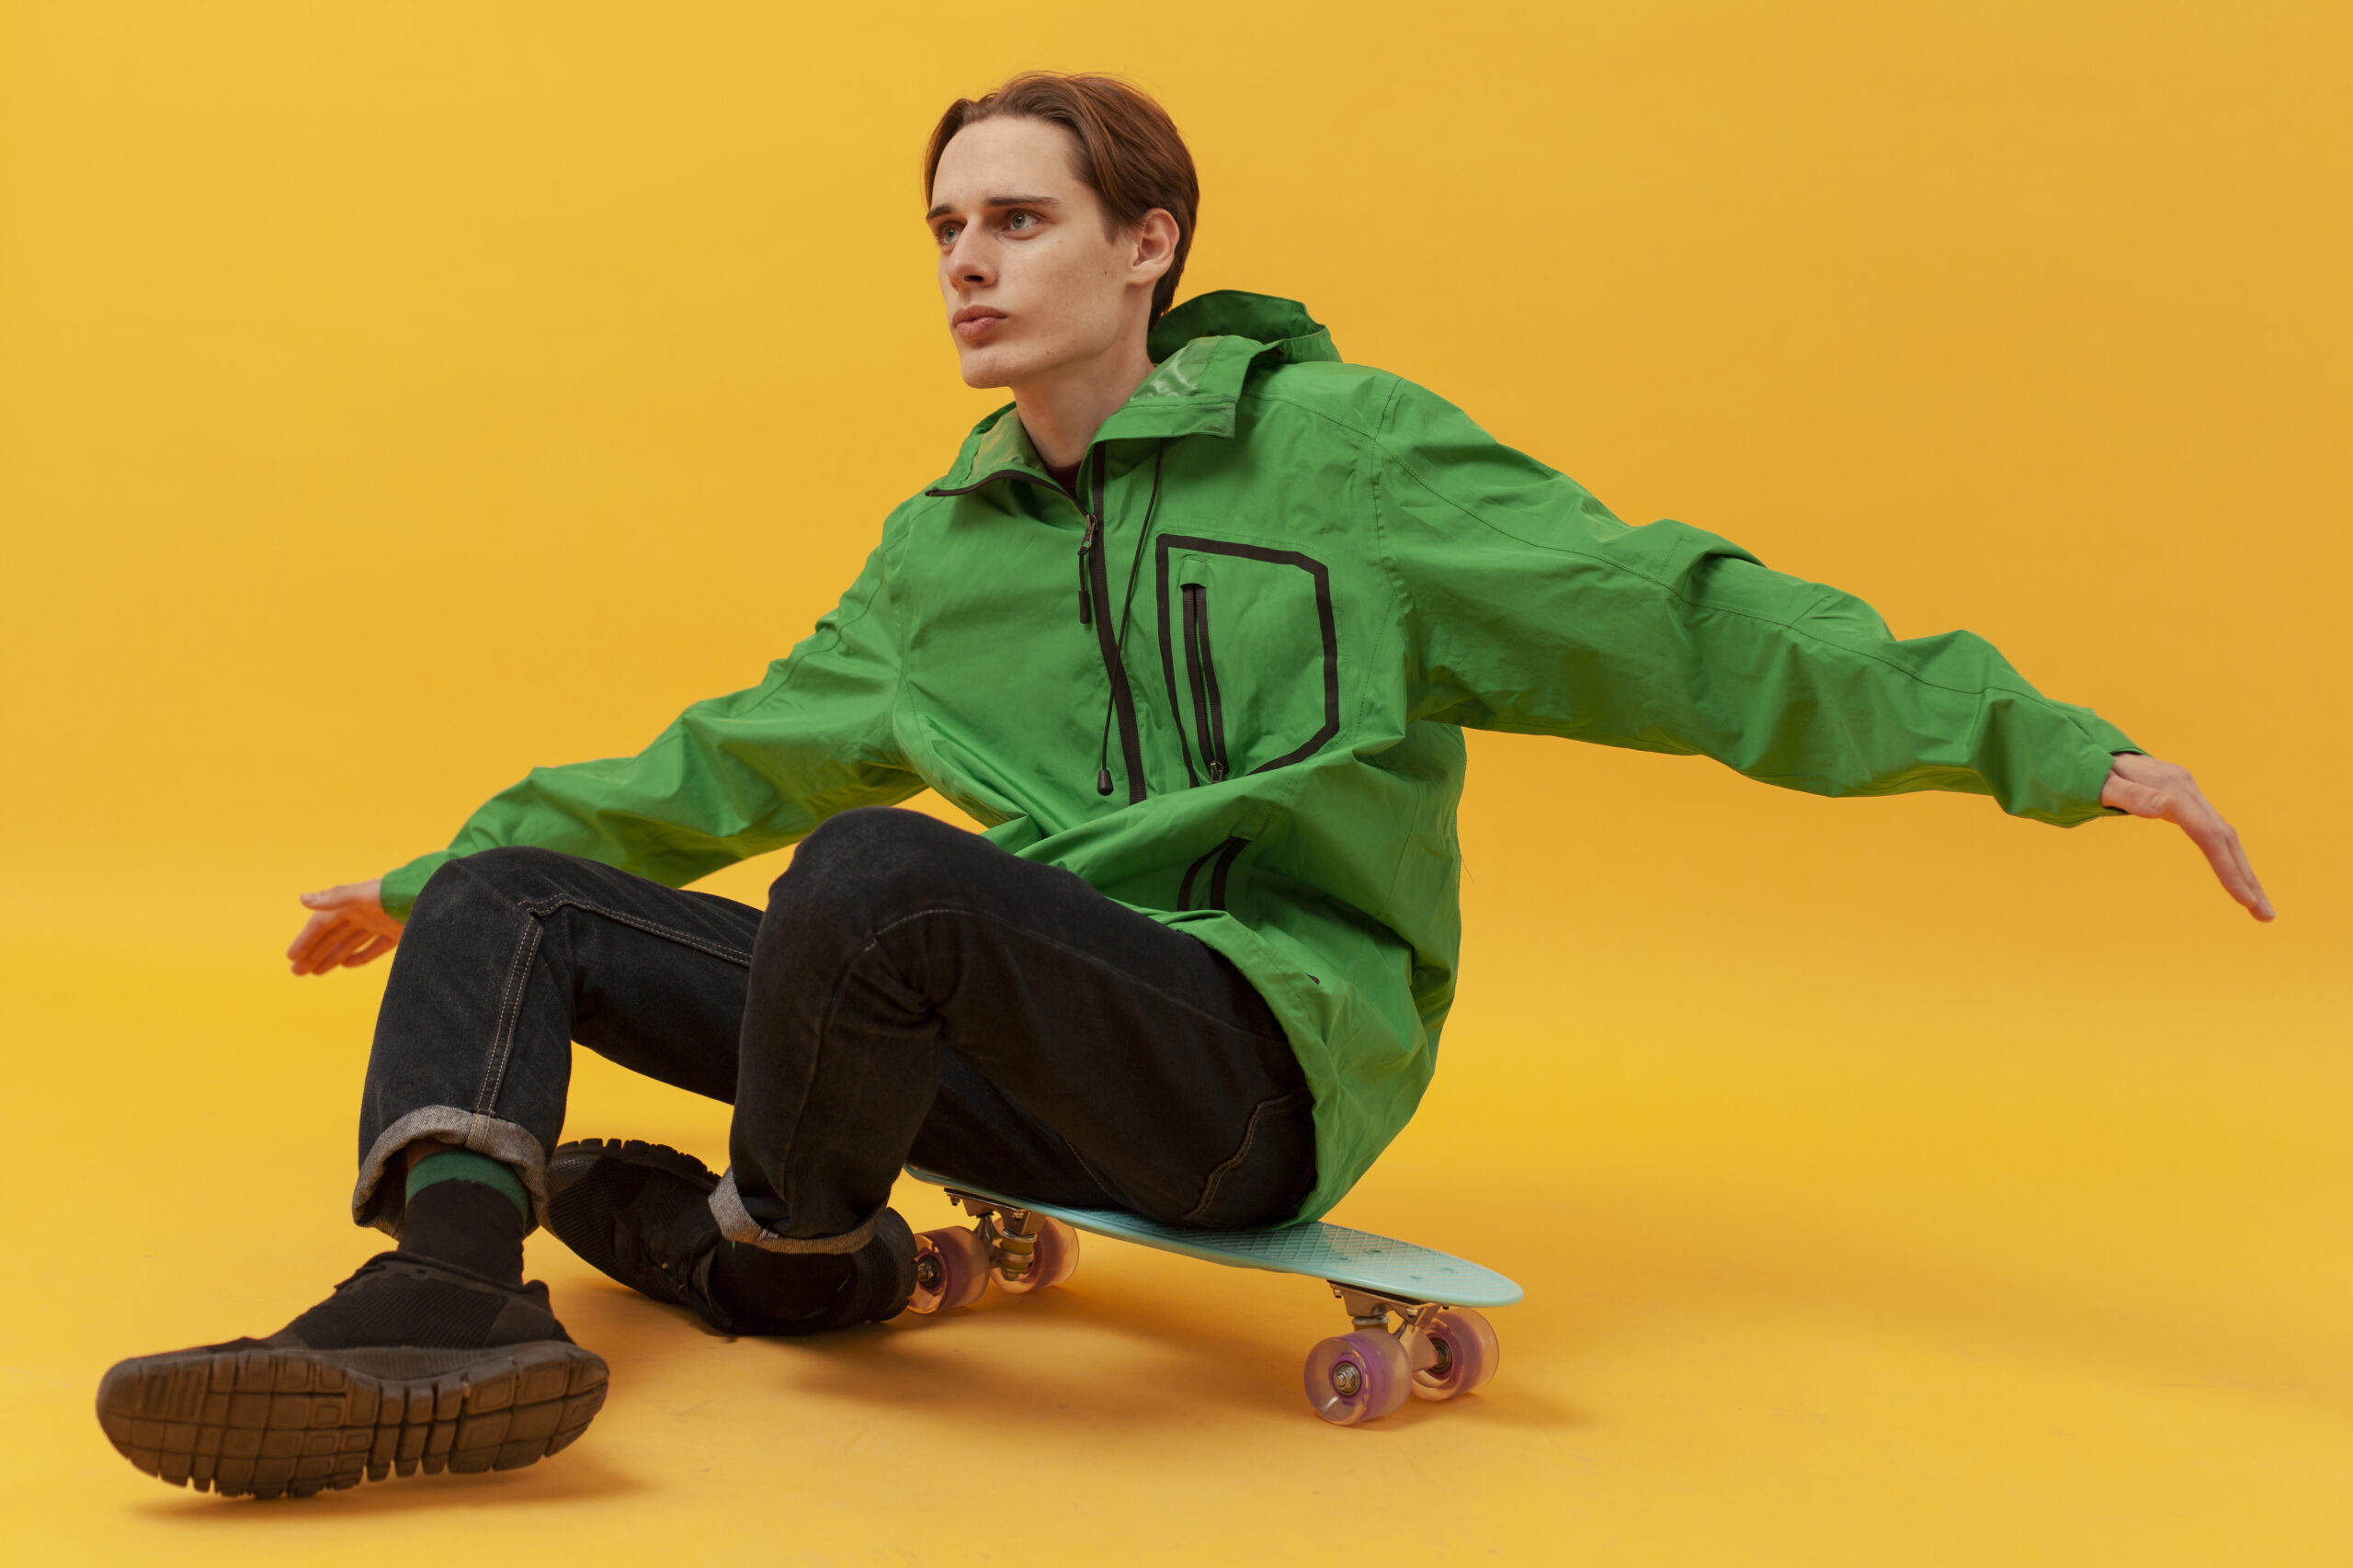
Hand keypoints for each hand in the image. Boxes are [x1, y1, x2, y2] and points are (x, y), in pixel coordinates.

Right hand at [288, 879, 403, 974]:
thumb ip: (336, 897)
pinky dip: (360, 956)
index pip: (322, 923)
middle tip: (297, 973)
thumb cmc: (401, 891)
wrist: (439, 895)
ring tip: (315, 973)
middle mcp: (364, 912)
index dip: (306, 939)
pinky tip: (346, 965)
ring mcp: (381, 922)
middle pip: (333, 935)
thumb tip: (302, 899)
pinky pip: (374, 947)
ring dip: (331, 956)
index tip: (292, 957)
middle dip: (314, 952)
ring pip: (350, 942)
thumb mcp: (366, 894)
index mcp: (352, 902)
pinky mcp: (398, 932)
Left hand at [2099, 754, 2273, 920]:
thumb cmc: (2090, 771)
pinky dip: (2228, 858)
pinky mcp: (2185, 800)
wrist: (2092, 750)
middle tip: (2266, 916)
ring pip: (2225, 836)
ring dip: (2244, 872)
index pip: (2209, 834)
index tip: (2244, 900)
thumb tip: (2164, 806)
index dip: (2227, 868)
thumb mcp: (2102, 783)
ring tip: (2260, 908)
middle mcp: (2187, 790)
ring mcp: (2188, 794)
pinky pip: (2213, 833)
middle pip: (2226, 838)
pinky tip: (2237, 878)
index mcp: (2173, 788)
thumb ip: (2130, 795)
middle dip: (2247, 878)